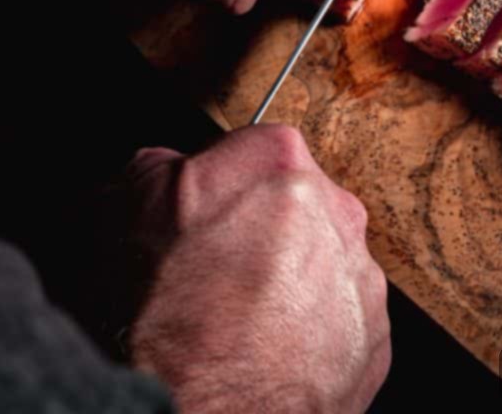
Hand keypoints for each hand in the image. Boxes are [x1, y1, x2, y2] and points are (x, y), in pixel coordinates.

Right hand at [113, 126, 390, 413]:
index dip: (224, 183)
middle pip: (298, 204)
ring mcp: (360, 278)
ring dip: (290, 283)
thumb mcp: (127, 208)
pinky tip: (268, 352)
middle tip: (219, 272)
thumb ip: (157, 166)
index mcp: (281, 161)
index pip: (257, 149)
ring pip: (322, 263)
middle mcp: (335, 211)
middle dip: (264, 229)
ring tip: (240, 322)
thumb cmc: (164, 319)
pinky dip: (311, 333)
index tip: (207, 213)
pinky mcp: (374, 339)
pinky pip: (341, 320)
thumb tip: (163, 167)